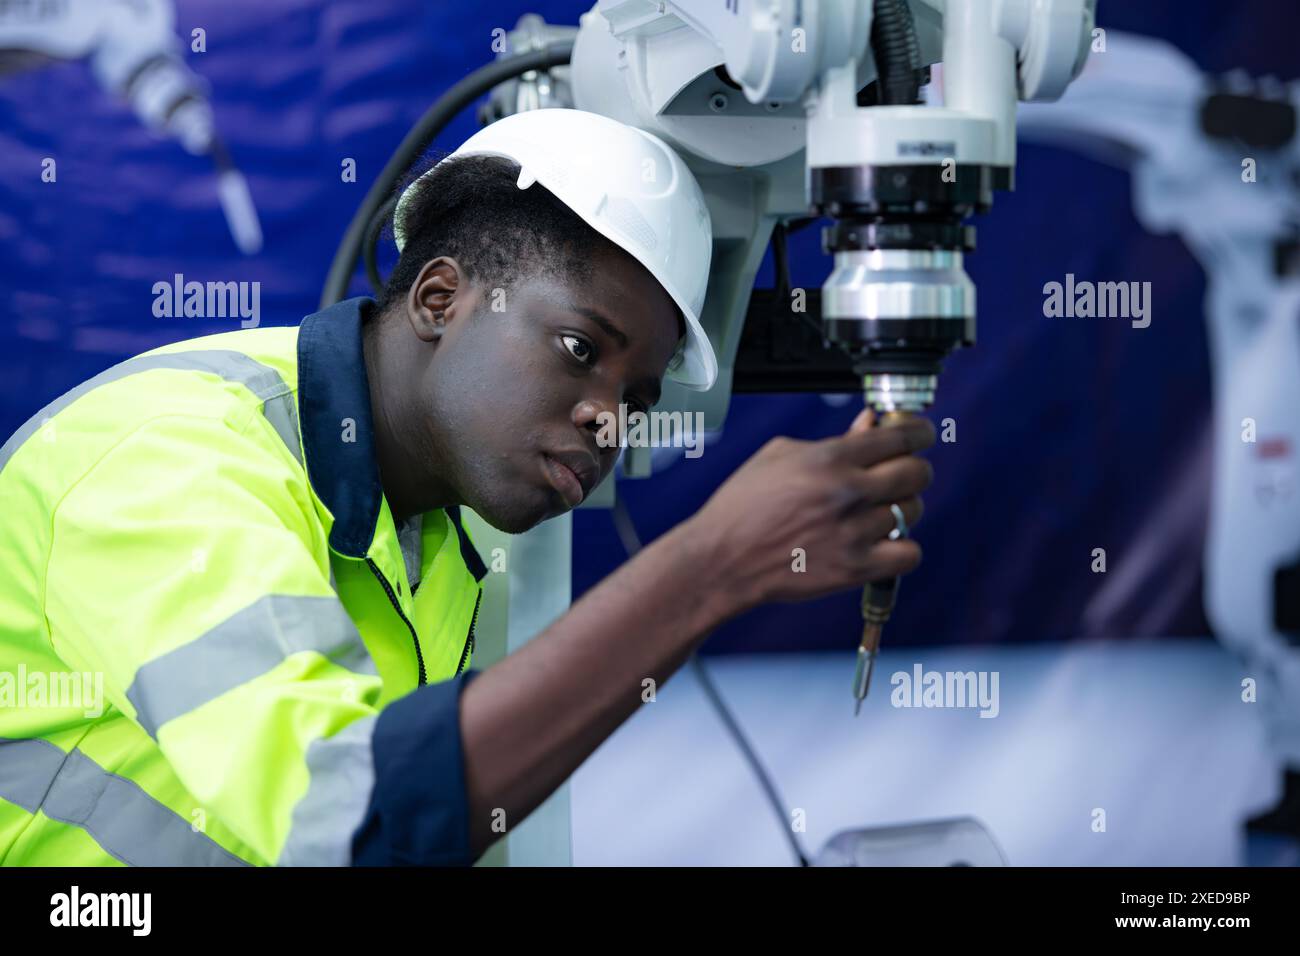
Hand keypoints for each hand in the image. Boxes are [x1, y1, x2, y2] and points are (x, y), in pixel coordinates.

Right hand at [685, 408, 933, 612]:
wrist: (722, 560)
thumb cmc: (743, 505)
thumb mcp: (780, 456)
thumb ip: (834, 440)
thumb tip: (872, 424)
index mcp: (829, 458)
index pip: (900, 436)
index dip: (918, 432)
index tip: (920, 434)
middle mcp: (846, 492)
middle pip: (917, 472)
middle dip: (913, 469)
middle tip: (900, 474)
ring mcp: (853, 532)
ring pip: (913, 512)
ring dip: (900, 510)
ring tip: (875, 513)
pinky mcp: (855, 568)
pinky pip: (910, 553)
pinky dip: (902, 548)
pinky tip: (881, 543)